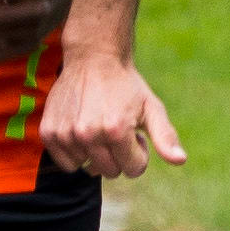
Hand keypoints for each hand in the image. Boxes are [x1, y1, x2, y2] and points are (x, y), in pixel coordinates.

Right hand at [41, 51, 186, 178]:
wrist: (93, 58)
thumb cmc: (126, 86)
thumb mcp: (152, 108)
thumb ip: (165, 137)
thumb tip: (180, 161)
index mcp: (116, 130)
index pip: (134, 170)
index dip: (138, 153)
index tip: (134, 133)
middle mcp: (88, 134)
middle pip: (110, 172)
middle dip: (118, 156)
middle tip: (116, 129)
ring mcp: (66, 134)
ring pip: (87, 168)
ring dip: (95, 154)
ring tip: (98, 127)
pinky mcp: (49, 132)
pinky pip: (66, 164)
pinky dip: (75, 154)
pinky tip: (81, 132)